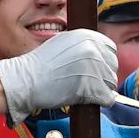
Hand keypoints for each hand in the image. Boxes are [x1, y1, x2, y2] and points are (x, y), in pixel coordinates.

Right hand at [0, 30, 117, 123]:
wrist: (25, 80)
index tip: (96, 70)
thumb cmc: (39, 65)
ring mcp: (94, 68)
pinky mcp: (92, 88)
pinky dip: (100, 101)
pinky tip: (86, 99)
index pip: (111, 49)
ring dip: (100, 89)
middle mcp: (93, 49)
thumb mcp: (62, 43)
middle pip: (112, 66)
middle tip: (87, 83)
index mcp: (86, 36)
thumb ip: (82, 46)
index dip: (104, 61)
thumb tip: (99, 55)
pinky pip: (108, 98)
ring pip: (110, 83)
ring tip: (82, 90)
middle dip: (103, 76)